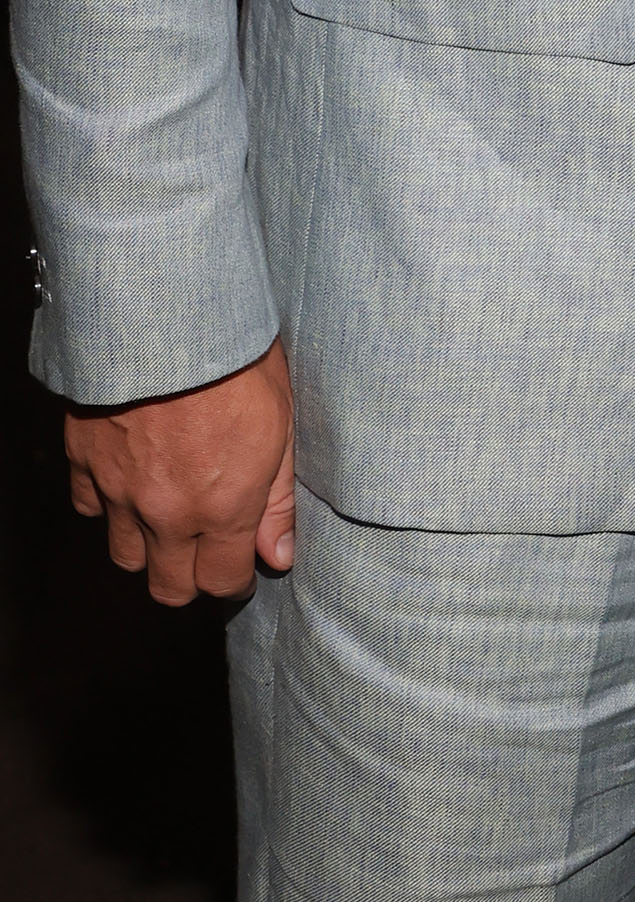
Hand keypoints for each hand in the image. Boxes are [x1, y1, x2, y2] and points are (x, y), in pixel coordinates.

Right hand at [66, 334, 294, 605]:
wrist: (170, 314)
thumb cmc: (238, 358)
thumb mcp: (282, 422)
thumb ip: (277, 499)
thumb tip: (278, 556)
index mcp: (223, 507)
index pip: (222, 582)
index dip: (235, 577)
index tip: (242, 561)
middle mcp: (168, 512)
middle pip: (168, 587)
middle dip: (190, 575)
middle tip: (206, 545)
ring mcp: (121, 490)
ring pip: (126, 555)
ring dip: (148, 544)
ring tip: (170, 510)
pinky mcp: (86, 461)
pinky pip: (91, 507)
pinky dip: (109, 502)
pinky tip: (133, 477)